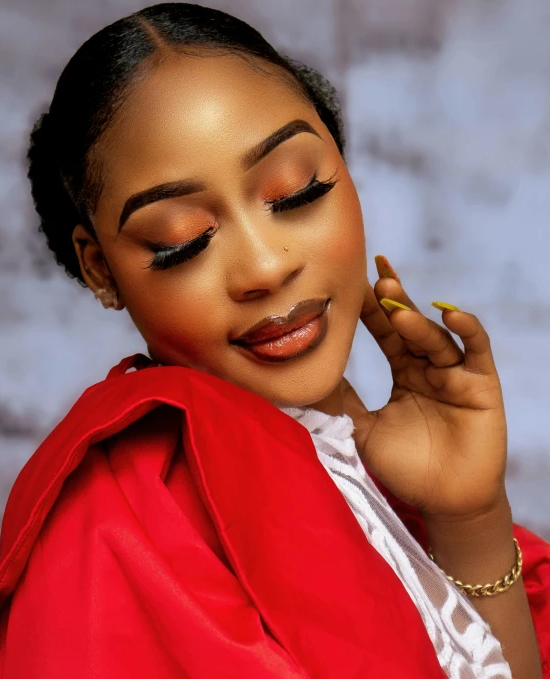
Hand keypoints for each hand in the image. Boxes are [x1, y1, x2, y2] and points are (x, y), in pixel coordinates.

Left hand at [342, 256, 508, 521]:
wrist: (445, 503)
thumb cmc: (405, 468)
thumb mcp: (362, 430)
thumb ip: (339, 401)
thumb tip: (303, 376)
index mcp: (405, 373)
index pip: (385, 332)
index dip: (370, 309)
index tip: (350, 283)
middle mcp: (430, 368)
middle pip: (410, 326)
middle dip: (394, 303)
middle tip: (375, 280)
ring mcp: (456, 374)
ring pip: (436, 338)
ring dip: (417, 322)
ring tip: (396, 311)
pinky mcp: (482, 385)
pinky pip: (477, 351)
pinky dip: (467, 331)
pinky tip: (451, 315)